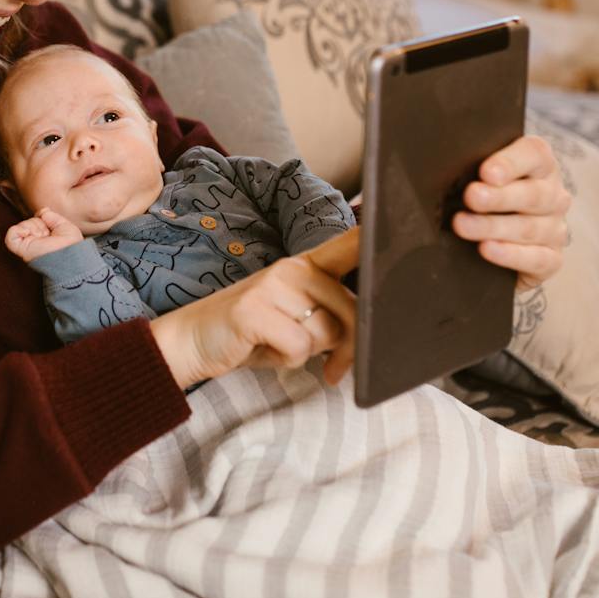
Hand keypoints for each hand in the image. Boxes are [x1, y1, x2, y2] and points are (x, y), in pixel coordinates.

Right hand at [5, 208, 83, 261]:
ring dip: (32, 226)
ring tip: (41, 235)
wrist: (69, 256)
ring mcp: (27, 246)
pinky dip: (19, 229)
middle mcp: (35, 242)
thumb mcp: (65, 226)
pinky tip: (28, 233)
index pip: (37, 221)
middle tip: (47, 233)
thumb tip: (41, 212)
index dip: (42, 218)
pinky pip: (11, 234)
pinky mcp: (21, 249)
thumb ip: (52, 217)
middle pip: (29, 221)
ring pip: (21, 226)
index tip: (50, 225)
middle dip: (39, 222)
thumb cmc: (71, 245)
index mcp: (45, 238)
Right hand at [149, 228, 359, 388]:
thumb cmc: (252, 333)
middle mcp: (294, 268)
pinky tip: (264, 349)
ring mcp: (273, 285)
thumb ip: (330, 315)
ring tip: (281, 346)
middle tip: (332, 369)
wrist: (193, 339)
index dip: (378, 239)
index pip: (351, 244)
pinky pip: (300, 347)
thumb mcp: (295, 317)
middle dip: (347, 349)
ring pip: (328, 333)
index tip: (405, 228)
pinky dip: (287, 360)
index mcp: (307, 266)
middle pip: (352, 312)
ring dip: (309, 354)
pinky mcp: (255, 308)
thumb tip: (370, 331)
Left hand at [453, 135, 570, 290]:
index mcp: (540, 165)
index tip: (485, 172)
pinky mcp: (552, 258)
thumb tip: (442, 159)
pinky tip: (487, 249)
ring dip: (493, 227)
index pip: (534, 154)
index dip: (510, 162)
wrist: (497, 247)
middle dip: (498, 197)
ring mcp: (555, 228)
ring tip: (462, 225)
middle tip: (471, 197)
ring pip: (528, 228)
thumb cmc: (484, 196)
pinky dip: (510, 255)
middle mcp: (553, 195)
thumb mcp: (480, 175)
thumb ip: (472, 164)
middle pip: (532, 194)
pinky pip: (537, 258)